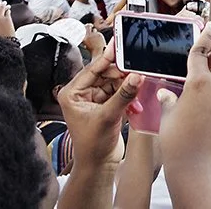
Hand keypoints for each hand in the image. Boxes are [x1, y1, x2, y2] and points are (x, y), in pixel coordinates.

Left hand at [56, 41, 142, 166]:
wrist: (98, 165)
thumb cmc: (92, 146)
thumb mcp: (108, 117)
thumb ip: (123, 95)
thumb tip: (136, 76)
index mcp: (73, 93)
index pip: (93, 69)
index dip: (108, 58)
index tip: (121, 45)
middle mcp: (82, 93)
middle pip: (106, 73)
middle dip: (122, 75)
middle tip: (137, 72)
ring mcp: (94, 99)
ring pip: (115, 82)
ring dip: (127, 87)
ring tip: (137, 93)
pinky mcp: (106, 104)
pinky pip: (120, 91)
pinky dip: (128, 96)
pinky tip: (135, 105)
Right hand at [158, 21, 210, 166]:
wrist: (196, 166)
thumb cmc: (176, 140)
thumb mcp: (167, 115)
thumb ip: (169, 98)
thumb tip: (166, 91)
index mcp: (198, 82)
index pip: (201, 52)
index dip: (205, 35)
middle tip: (204, 64)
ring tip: (199, 94)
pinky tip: (204, 109)